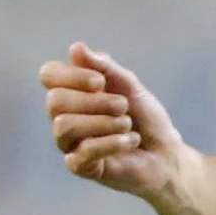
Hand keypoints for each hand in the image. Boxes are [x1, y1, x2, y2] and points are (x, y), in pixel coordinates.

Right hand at [40, 43, 190, 198]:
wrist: (167, 154)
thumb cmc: (146, 118)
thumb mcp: (130, 87)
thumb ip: (104, 67)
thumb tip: (76, 48)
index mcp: (71, 92)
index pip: (48, 75)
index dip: (71, 75)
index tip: (100, 81)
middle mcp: (63, 115)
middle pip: (55, 101)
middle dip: (94, 101)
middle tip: (123, 107)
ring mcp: (69, 143)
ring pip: (64, 125)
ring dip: (103, 122)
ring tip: (127, 125)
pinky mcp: (80, 166)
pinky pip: (82, 152)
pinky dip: (112, 143)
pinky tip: (131, 141)